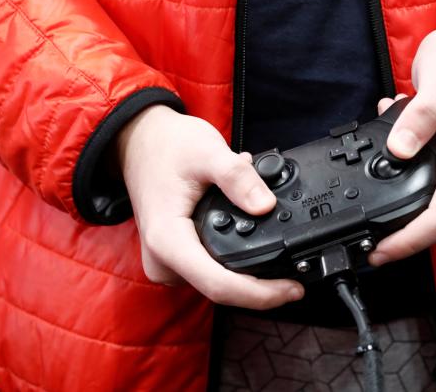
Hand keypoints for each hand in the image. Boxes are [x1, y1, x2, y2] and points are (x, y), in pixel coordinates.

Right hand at [117, 105, 303, 308]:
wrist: (139, 141)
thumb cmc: (167, 146)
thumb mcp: (207, 151)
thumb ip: (237, 177)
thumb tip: (265, 205)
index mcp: (167, 241)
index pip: (219, 285)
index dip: (261, 294)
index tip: (293, 289)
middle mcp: (164, 261)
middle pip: (222, 289)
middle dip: (263, 285)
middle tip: (296, 270)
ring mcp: (168, 263)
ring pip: (219, 281)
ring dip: (251, 268)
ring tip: (271, 231)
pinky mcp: (176, 258)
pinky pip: (212, 269)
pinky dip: (237, 257)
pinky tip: (250, 230)